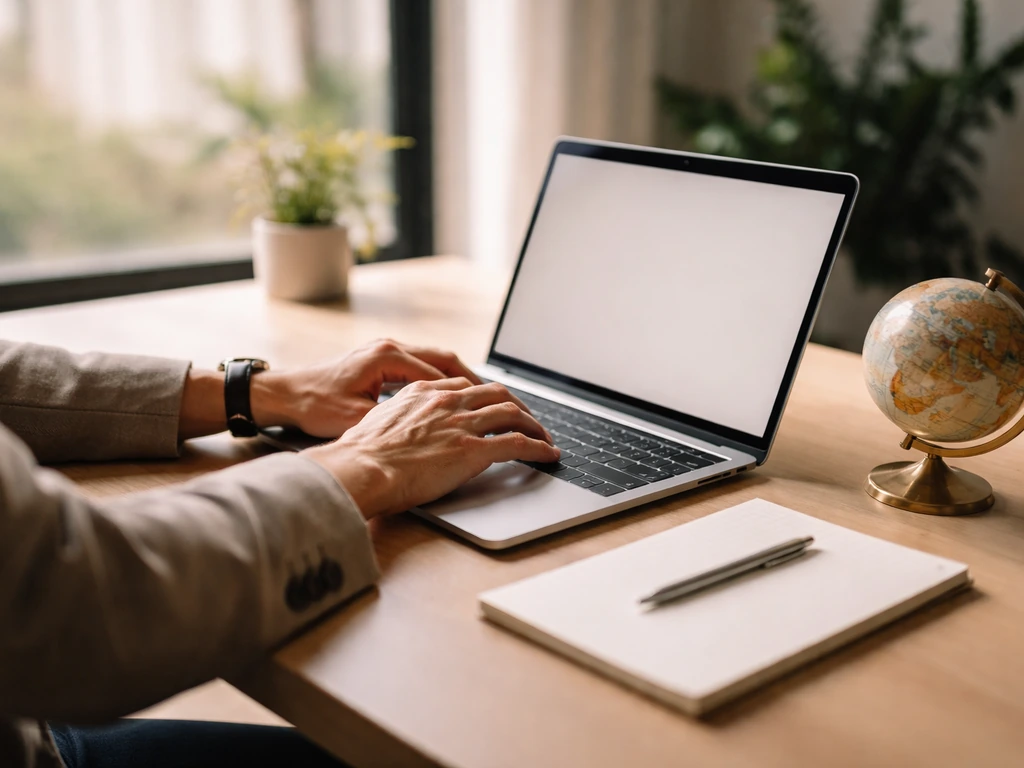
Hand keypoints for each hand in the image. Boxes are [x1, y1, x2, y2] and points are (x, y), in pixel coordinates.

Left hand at [250, 339, 482, 436]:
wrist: (281, 394)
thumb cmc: (313, 405)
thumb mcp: (355, 418)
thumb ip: (392, 422)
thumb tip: (425, 438)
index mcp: (387, 357)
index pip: (442, 371)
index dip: (471, 392)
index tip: (493, 407)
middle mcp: (389, 348)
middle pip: (446, 360)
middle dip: (476, 381)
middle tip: (501, 401)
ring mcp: (385, 352)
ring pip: (435, 361)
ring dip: (460, 379)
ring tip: (484, 401)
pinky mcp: (379, 361)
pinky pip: (421, 367)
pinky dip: (440, 381)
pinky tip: (451, 399)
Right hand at [304, 378, 558, 518]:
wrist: (360, 468)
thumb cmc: (359, 455)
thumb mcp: (377, 423)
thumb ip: (398, 421)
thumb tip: (401, 433)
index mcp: (423, 392)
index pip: (465, 386)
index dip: (486, 396)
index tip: (493, 404)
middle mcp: (447, 402)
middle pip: (496, 394)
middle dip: (517, 406)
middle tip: (527, 419)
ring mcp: (461, 424)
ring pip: (513, 414)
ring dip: (534, 425)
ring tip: (544, 437)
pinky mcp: (473, 450)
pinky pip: (518, 443)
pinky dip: (538, 447)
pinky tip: (548, 454)